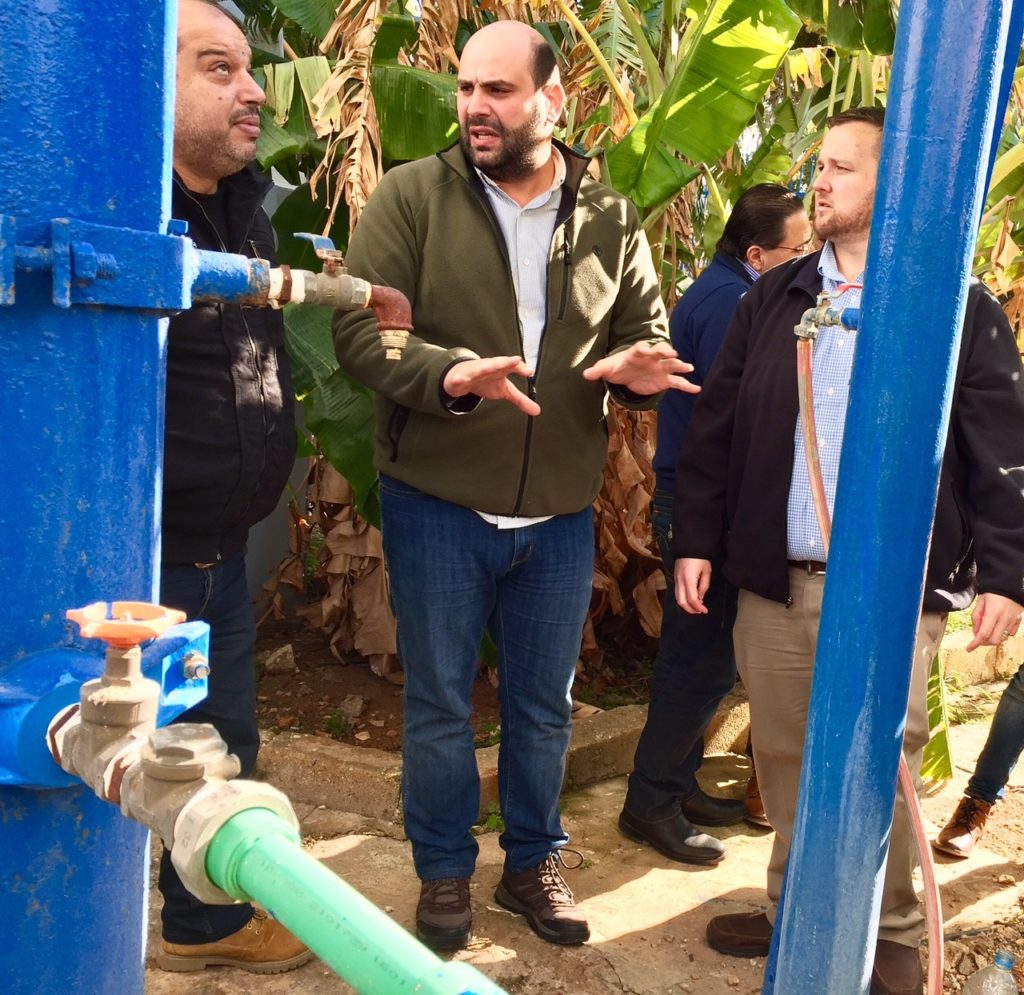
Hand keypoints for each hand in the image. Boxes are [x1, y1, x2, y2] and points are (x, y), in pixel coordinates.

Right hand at [443, 356, 539, 415]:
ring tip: (488, 367)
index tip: (529, 371)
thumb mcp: (505, 390)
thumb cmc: (486, 380)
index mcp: (500, 369)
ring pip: (479, 369)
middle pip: (498, 364)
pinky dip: (459, 379)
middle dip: (505, 362)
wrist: (462, 377)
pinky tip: (460, 380)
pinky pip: (460, 379)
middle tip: (516, 361)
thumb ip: (521, 399)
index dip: (519, 367)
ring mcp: (474, 372)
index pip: (511, 366)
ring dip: (483, 367)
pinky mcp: (461, 378)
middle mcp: (488, 368)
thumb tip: (537, 411)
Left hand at [582, 340, 698, 394]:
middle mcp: (651, 358)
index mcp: (636, 353)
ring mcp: (660, 368)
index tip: (648, 350)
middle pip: (660, 352)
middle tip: (673, 354)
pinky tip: (696, 389)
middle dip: (666, 352)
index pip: (642, 348)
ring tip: (689, 367)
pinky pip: (677, 382)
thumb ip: (597, 370)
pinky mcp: (664, 379)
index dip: (645, 348)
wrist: (626, 373)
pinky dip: (687, 385)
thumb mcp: (606, 368)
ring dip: (680, 365)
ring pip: (671, 365)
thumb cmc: (617, 367)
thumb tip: (585, 374)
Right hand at [676, 558, 711, 613]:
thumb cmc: (699, 558)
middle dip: (690, 610)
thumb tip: (700, 598)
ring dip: (686, 606)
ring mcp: (676, 581)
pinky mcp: (675, 579)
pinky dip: (683, 599)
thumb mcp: (706, 571)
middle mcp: (680, 582)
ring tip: (695, 607)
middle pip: (682, 602)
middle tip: (699, 611)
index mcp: (688, 580)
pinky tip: (690, 599)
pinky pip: (677, 593)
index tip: (705, 610)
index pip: (692, 599)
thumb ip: (704, 586)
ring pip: (677, 599)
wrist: (688, 547)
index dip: (699, 607)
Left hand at [966, 593, 1023, 650]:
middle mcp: (1005, 618)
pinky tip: (998, 628)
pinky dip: (1003, 634)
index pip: (983, 634)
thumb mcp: (980, 601)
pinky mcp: (1019, 619)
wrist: (1010, 582)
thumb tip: (975, 632)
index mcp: (993, 613)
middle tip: (978, 638)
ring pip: (1003, 637)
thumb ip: (976, 617)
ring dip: (993, 637)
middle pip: (995, 640)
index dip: (975, 644)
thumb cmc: (992, 590)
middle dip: (985, 642)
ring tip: (987, 630)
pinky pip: (1011, 632)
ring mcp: (1013, 620)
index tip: (969, 649)